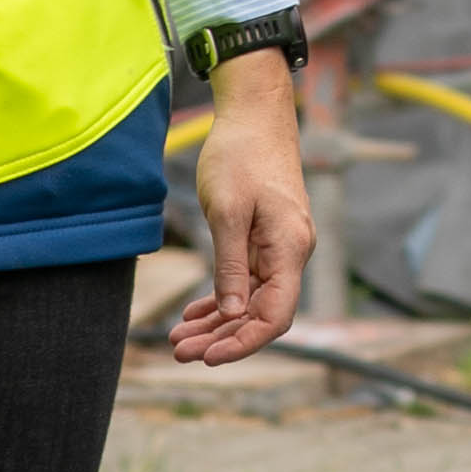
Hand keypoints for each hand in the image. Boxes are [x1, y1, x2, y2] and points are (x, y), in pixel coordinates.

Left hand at [172, 52, 312, 366]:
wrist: (255, 114)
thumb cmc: (240, 155)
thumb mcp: (226, 210)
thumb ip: (230, 264)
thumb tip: (231, 312)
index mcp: (289, 248)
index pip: (275, 315)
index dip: (244, 342)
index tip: (209, 357)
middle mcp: (291, 252)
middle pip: (261, 313)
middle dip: (221, 338)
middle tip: (179, 352)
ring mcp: (280, 246)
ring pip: (251, 299)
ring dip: (217, 322)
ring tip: (178, 340)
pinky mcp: (266, 238)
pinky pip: (247, 279)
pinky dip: (221, 298)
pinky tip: (194, 314)